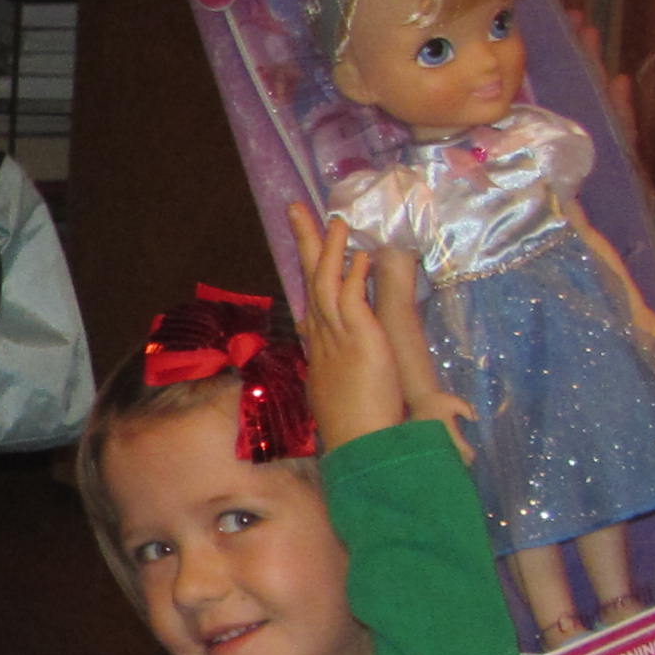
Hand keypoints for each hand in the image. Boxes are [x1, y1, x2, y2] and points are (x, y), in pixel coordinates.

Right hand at [286, 201, 411, 447]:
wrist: (360, 446)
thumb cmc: (354, 427)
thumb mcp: (337, 393)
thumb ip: (333, 372)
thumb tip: (329, 368)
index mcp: (320, 347)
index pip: (310, 298)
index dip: (308, 269)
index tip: (307, 247)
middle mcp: (323, 336)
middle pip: (309, 278)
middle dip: (304, 242)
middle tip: (295, 208)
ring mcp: (337, 336)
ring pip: (325, 281)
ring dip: (329, 248)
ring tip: (334, 218)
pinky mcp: (359, 339)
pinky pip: (350, 298)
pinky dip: (353, 273)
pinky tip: (359, 253)